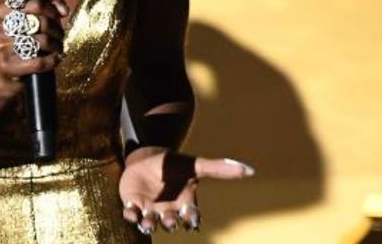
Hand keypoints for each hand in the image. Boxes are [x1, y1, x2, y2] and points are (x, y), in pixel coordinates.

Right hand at [0, 0, 68, 97]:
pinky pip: (38, 62)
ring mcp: (1, 46)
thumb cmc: (20, 43)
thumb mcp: (29, 22)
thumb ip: (48, 8)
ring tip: (58, 48)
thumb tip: (63, 10)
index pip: (35, 4)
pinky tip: (55, 59)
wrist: (4, 72)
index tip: (56, 19)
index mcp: (2, 12)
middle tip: (59, 36)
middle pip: (41, 22)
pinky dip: (52, 61)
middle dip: (56, 29)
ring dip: (56, 45)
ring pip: (42, 41)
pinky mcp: (6, 65)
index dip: (52, 11)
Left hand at [119, 147, 254, 233]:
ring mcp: (150, 209)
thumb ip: (220, 168)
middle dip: (170, 223)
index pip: (191, 217)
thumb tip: (250, 170)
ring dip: (149, 225)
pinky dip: (131, 215)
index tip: (191, 219)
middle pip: (171, 223)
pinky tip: (132, 212)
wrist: (149, 156)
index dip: (191, 219)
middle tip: (170, 220)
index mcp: (185, 204)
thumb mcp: (196, 165)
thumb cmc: (175, 164)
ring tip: (148, 223)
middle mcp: (168, 211)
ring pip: (150, 223)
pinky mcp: (133, 204)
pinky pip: (131, 214)